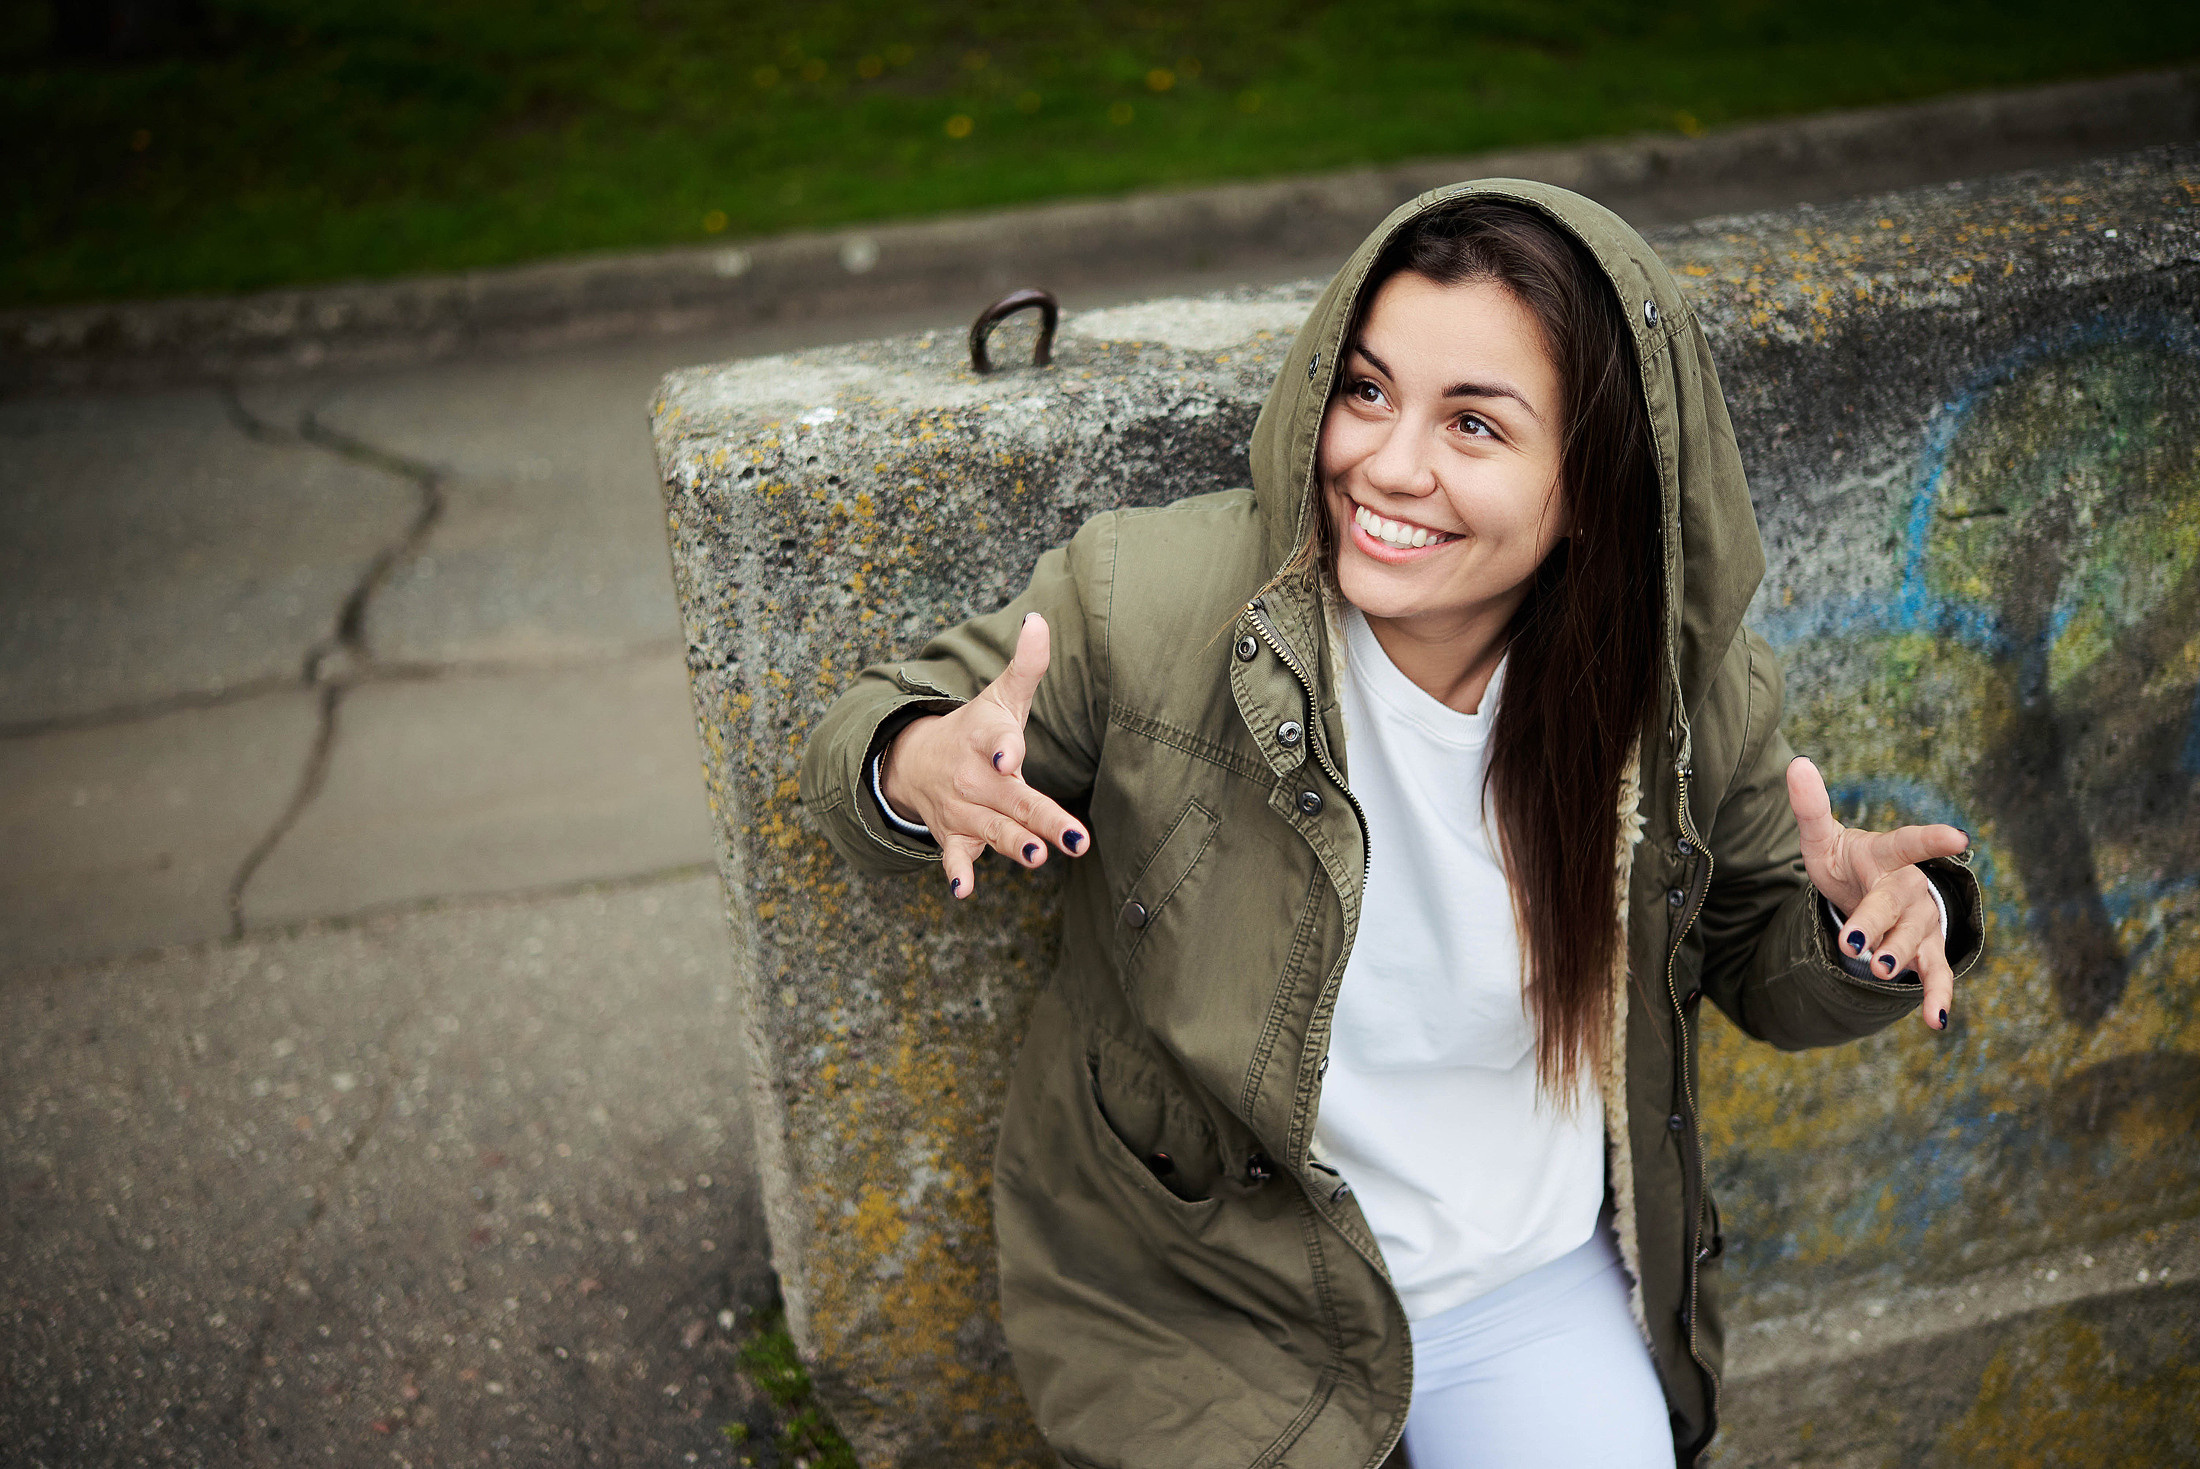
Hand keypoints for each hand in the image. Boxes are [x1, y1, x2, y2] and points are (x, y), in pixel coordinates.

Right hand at [879, 612, 1090, 898]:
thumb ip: (1027, 664)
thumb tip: (1040, 619)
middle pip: (1012, 799)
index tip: (1011, 756)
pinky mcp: (954, 837)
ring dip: (1012, 845)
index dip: (1004, 748)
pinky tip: (963, 892)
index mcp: (986, 739)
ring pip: (993, 830)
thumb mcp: (1000, 696)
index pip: (997, 741)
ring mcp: (964, 810)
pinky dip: (956, 874)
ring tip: (1038, 858)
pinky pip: (953, 858)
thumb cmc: (976, 729)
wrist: (915, 760)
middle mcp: (975, 777)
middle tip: (1070, 839)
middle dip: (1039, 819)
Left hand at [1786, 756, 1968, 1030]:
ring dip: (1902, 955)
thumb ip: (1811, 807)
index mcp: (1888, 854)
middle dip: (1878, 923)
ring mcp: (1922, 920)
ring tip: (1884, 973)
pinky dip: (1938, 996)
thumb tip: (1796, 763)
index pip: (1908, 843)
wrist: (1868, 891)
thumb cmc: (1845, 862)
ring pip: (1918, 938)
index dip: (1931, 840)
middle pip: (1896, 904)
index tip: (1959, 836)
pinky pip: (1937, 974)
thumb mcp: (1822, 838)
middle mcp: (1911, 886)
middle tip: (1857, 946)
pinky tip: (1935, 1021)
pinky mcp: (1926, 952)